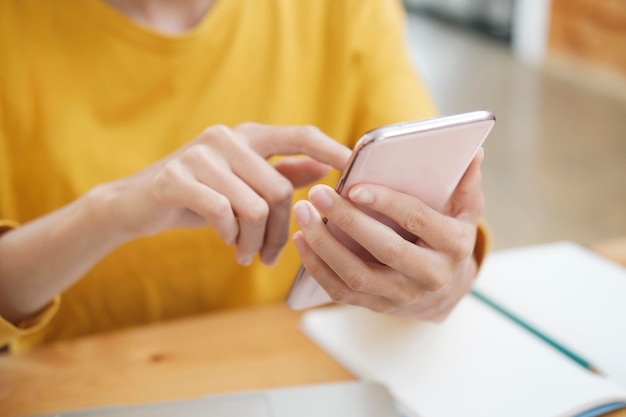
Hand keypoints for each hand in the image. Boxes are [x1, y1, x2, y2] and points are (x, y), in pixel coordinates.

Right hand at [100, 123, 350, 265]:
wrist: (134, 204)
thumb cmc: (198, 195)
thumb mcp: (242, 182)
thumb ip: (282, 171)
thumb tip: (324, 166)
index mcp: (247, 136)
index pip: (300, 134)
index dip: (331, 149)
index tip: (354, 166)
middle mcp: (227, 137)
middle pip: (280, 190)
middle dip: (279, 231)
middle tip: (268, 256)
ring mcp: (201, 154)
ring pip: (254, 207)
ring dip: (253, 240)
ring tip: (244, 253)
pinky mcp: (178, 176)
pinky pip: (223, 213)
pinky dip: (228, 236)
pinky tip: (224, 242)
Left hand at [292, 148, 484, 320]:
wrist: (444, 291)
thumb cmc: (448, 239)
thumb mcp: (465, 212)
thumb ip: (466, 183)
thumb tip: (473, 151)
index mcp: (454, 246)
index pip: (417, 219)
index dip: (386, 203)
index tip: (354, 186)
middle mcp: (431, 275)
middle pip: (384, 250)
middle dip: (348, 221)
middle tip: (318, 194)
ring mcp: (402, 296)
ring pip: (357, 276)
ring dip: (324, 245)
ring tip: (303, 214)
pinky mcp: (377, 306)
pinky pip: (341, 292)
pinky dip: (317, 267)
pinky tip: (301, 241)